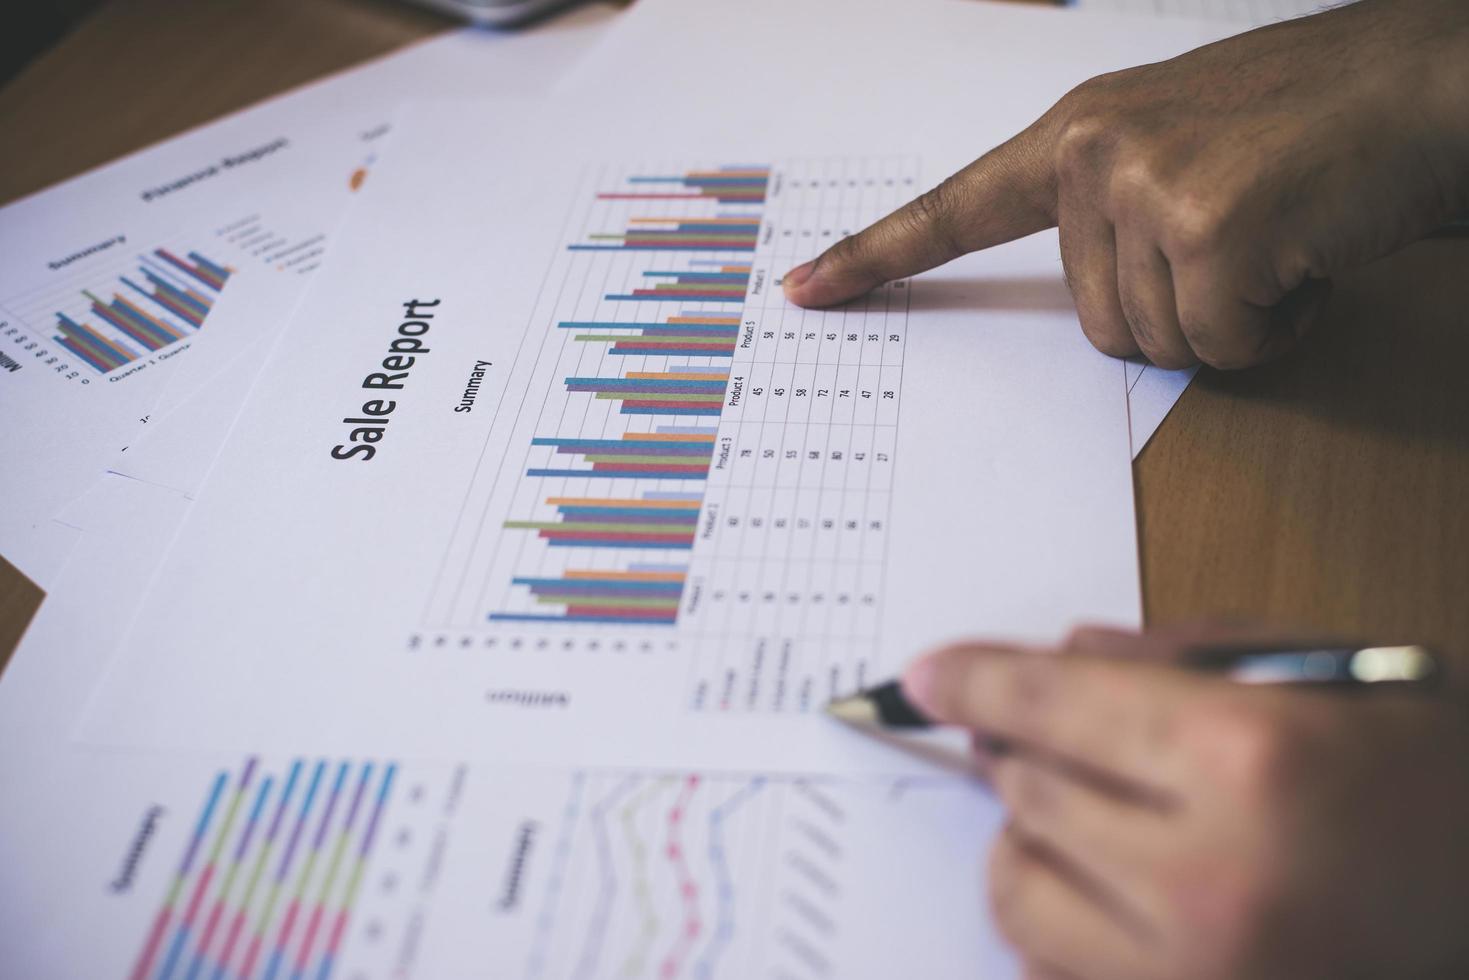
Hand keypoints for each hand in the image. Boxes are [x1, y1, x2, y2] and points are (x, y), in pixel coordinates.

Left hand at [783, 0, 1468, 369]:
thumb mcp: (1186, 146)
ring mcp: (1142, 185)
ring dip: (1232, 316)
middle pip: (1092, 325)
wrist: (1433, 83)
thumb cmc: (1318, 121)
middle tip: (1249, 238)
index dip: (877, 259)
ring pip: (1154, 342)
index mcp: (1076, 132)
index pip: (955, 209)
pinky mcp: (1205, 227)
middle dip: (1180, 311)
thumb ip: (1116, 212)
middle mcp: (1092, 152)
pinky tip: (1307, 252)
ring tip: (1282, 235)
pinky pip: (1219, 346)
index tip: (803, 292)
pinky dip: (1276, 325)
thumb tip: (1101, 309)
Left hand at [900, 626, 1468, 979]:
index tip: (926, 677)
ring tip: (1071, 815)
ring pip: (1020, 891)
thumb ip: (1184, 656)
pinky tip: (1094, 890)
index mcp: (1246, 757)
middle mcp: (1208, 873)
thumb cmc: (1434, 777)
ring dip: (1024, 839)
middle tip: (1021, 731)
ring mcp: (1196, 970)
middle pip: (1027, 792)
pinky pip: (1052, 972)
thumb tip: (1067, 654)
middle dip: (1011, 749)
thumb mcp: (1330, 676)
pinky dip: (1051, 923)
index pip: (1053, 704)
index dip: (976, 680)